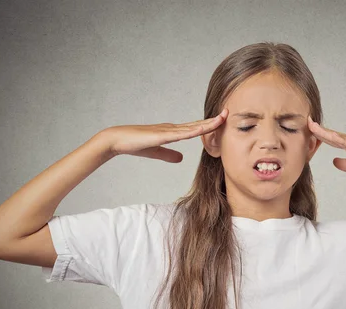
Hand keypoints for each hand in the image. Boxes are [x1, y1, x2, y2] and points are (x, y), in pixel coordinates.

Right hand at [103, 108, 227, 161]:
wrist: (117, 140)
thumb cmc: (134, 144)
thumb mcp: (156, 151)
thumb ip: (169, 155)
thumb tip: (181, 159)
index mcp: (172, 131)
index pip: (195, 128)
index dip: (209, 125)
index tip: (222, 121)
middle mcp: (172, 128)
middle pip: (197, 124)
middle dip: (214, 119)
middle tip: (229, 112)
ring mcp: (167, 130)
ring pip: (193, 127)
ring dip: (208, 123)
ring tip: (223, 117)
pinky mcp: (161, 135)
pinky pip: (181, 133)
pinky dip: (194, 131)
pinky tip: (204, 129)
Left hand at [307, 115, 345, 180]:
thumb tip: (333, 162)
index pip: (333, 140)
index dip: (319, 135)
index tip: (307, 130)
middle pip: (334, 136)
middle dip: (318, 130)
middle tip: (305, 121)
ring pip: (340, 137)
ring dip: (326, 132)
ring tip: (313, 126)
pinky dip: (342, 140)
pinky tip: (333, 137)